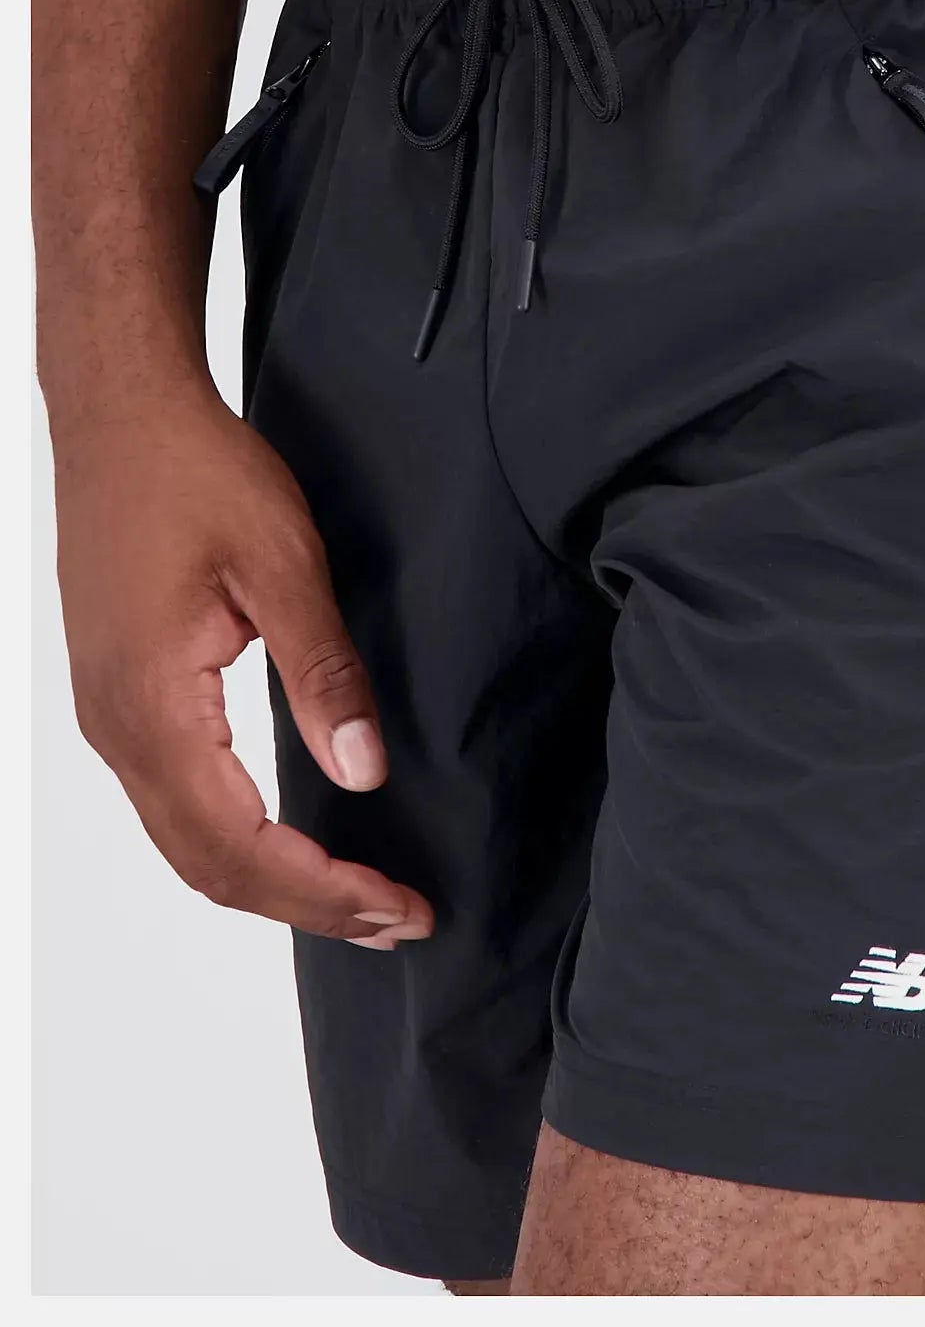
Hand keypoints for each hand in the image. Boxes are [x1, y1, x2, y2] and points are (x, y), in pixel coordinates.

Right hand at [53, 388, 432, 948]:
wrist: (120, 415)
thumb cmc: (196, 475)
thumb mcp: (282, 566)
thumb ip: (323, 675)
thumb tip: (363, 774)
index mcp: (154, 708)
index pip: (242, 847)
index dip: (326, 891)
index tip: (402, 907)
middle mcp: (118, 730)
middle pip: (211, 868)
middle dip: (310, 904)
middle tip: (399, 919)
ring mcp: (111, 717)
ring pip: (188, 844)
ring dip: (275, 881)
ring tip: (360, 897)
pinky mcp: (122, 697)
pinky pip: (176, 804)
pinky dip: (239, 843)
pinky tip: (294, 841)